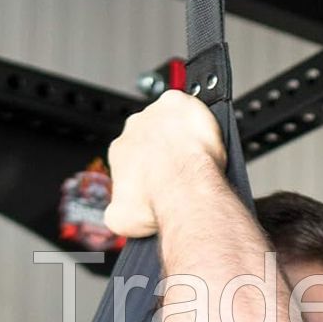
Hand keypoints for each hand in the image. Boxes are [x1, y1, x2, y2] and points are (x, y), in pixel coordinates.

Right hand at [104, 90, 225, 237]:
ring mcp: (156, 114)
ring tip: (198, 155)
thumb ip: (117, 212)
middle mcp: (133, 128)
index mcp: (120, 151)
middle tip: (184, 167)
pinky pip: (189, 104)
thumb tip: (118, 214)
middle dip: (167, 149)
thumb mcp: (122, 219)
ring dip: (182, 134)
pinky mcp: (177, 103)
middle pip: (153, 136)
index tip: (164, 177)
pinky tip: (205, 133)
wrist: (183, 188)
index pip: (134, 155)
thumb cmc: (157, 201)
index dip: (151, 166)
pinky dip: (197, 115)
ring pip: (172, 121)